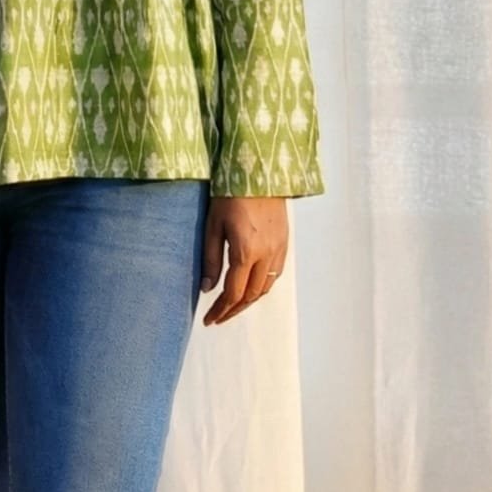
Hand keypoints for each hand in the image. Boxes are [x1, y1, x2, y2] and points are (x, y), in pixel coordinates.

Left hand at [200, 195, 287, 325]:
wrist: (257, 171)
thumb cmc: (229, 194)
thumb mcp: (212, 225)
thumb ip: (210, 259)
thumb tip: (207, 289)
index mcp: (246, 252)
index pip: (233, 293)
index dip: (220, 310)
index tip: (209, 319)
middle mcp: (266, 255)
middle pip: (251, 296)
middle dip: (234, 310)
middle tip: (218, 317)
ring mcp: (279, 249)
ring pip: (265, 287)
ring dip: (249, 301)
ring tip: (232, 306)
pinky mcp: (284, 242)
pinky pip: (275, 274)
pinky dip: (261, 286)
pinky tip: (250, 287)